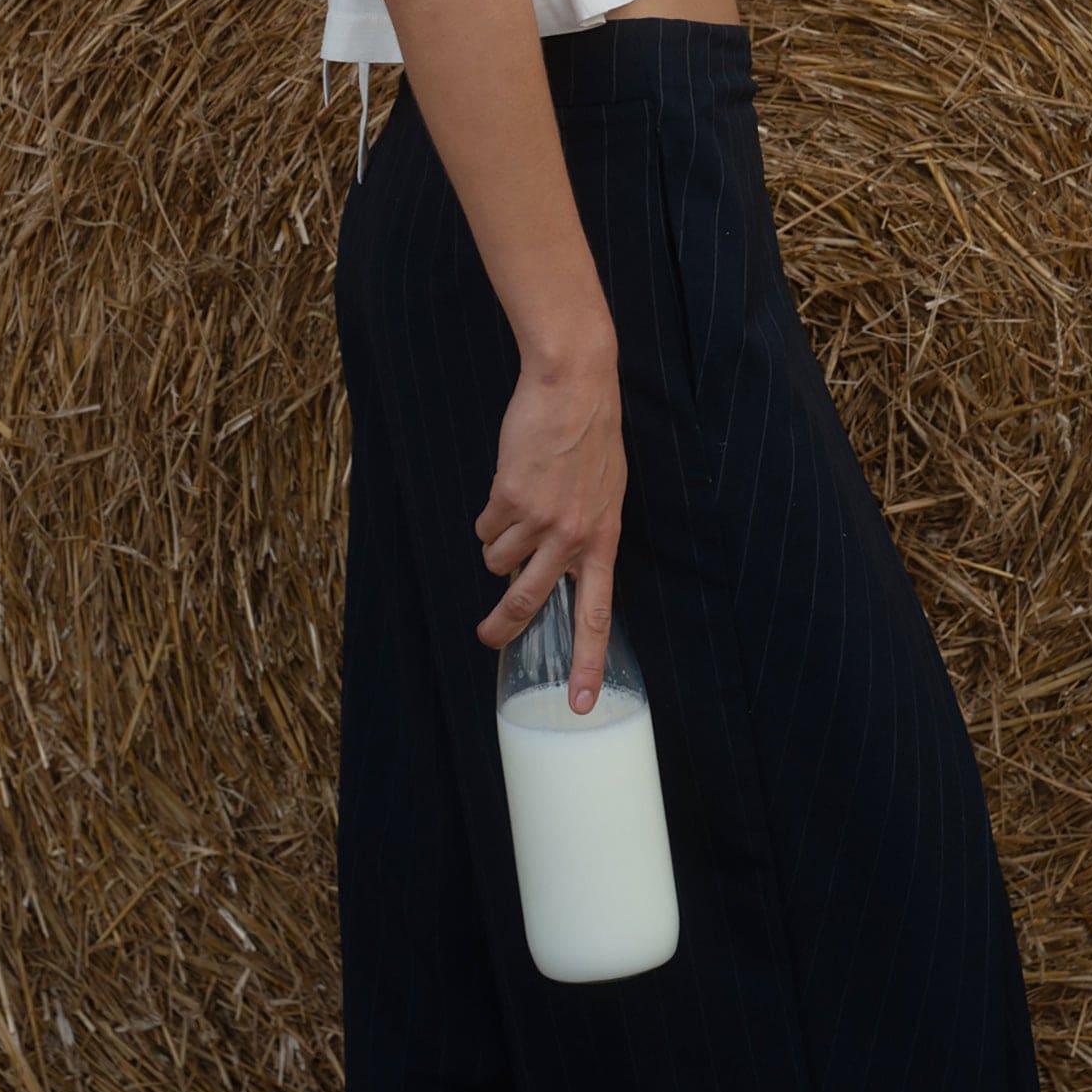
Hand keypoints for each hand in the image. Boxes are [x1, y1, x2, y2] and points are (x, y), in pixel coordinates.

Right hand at [473, 347, 624, 713]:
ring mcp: (539, 519)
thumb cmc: (593, 437)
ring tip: (516, 506)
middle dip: (503, 626)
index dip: (588, 663)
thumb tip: (559, 567)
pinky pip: (485, 527)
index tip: (581, 704)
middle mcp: (572, 537)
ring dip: (498, 541)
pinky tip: (510, 483)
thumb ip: (586, 533)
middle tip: (488, 638)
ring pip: (497, 558)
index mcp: (604, 540)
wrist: (574, 387)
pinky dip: (490, 513)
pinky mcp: (509, 498)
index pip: (597, 615)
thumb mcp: (606, 493)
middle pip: (530, 601)